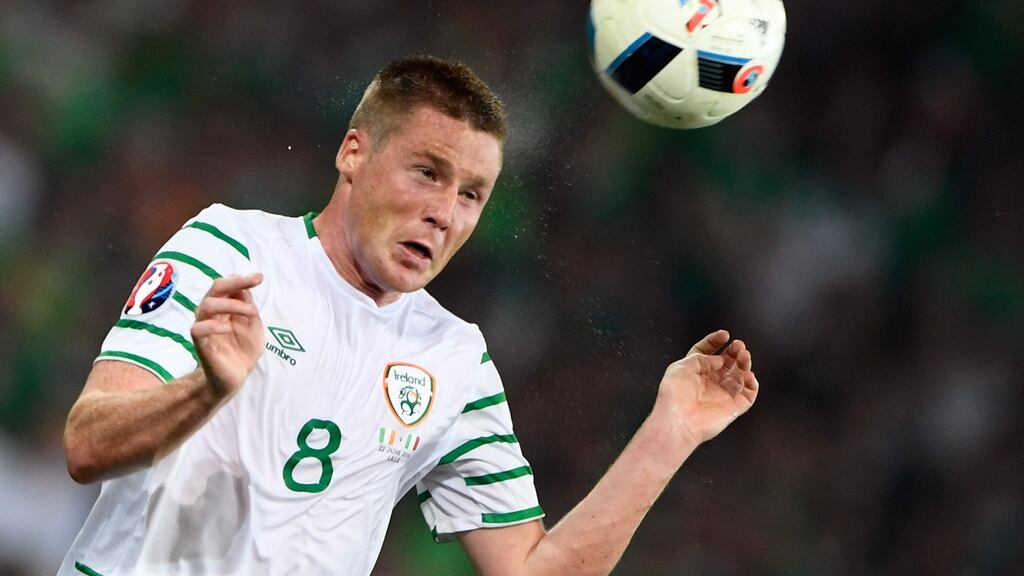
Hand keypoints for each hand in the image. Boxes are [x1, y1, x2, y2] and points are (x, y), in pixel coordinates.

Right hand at [191, 273, 264, 398]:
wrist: (237, 376)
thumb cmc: (244, 349)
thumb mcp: (253, 325)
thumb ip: (248, 306)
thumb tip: (245, 287)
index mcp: (223, 306)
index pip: (227, 285)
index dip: (242, 279)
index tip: (259, 277)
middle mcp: (211, 314)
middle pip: (215, 288)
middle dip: (235, 282)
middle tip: (253, 283)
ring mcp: (204, 328)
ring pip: (206, 305)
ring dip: (231, 304)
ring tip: (250, 312)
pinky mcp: (200, 345)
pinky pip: (197, 329)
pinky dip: (213, 326)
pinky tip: (227, 329)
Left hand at [654, 330, 758, 446]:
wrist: (679, 420)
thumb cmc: (675, 395)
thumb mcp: (682, 366)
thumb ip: (702, 358)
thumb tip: (720, 358)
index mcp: (694, 373)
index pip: (707, 353)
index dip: (715, 342)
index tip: (724, 335)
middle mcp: (708, 383)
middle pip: (726, 363)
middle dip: (733, 352)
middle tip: (738, 345)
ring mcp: (721, 395)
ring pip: (739, 376)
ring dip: (744, 364)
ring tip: (744, 355)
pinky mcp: (733, 408)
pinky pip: (748, 395)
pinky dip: (752, 384)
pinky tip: (748, 375)